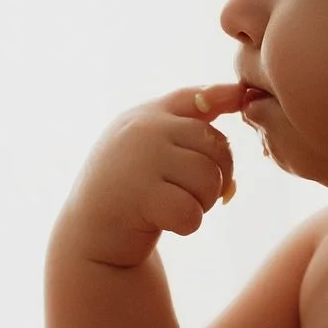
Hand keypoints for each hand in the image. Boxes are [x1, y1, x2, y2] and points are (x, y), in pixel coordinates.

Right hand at [57, 84, 244, 268]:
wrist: (89, 234)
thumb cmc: (129, 188)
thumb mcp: (153, 144)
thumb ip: (191, 119)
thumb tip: (238, 93)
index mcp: (148, 115)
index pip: (197, 99)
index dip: (223, 101)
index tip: (233, 111)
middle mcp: (143, 130)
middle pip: (216, 147)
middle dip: (216, 178)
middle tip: (191, 193)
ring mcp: (140, 160)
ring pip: (208, 179)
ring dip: (202, 203)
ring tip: (176, 206)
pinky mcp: (139, 197)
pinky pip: (191, 211)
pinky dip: (187, 225)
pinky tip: (165, 223)